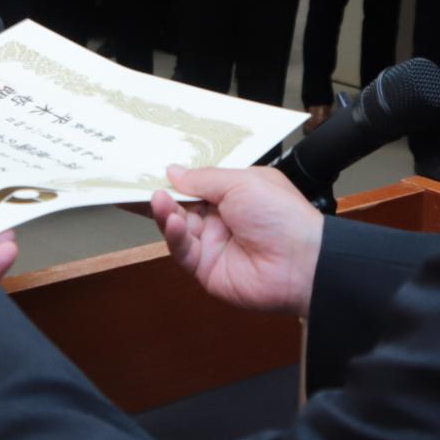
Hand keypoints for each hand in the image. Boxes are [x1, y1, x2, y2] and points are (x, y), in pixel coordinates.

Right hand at [149, 165, 323, 316]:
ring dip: (165, 213)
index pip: (194, 184)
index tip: (149, 170)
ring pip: (177, 227)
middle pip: (180, 206)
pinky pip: (183, 251)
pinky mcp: (206, 269)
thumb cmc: (284, 217)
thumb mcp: (242, 182)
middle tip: (136, 184)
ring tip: (157, 199)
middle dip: (161, 195)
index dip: (173, 179)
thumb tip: (174, 172)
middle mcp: (221, 219)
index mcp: (233, 194)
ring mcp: (212, 244)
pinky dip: (174, 235)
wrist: (302, 262)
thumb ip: (203, 178)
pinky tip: (174, 221)